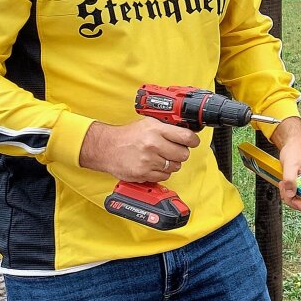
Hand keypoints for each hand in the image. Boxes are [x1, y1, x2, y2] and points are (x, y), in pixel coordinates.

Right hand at [80, 117, 198, 181]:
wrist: (106, 148)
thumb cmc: (128, 136)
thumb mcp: (149, 123)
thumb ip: (168, 127)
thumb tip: (187, 131)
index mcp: (156, 130)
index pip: (186, 137)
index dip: (193, 140)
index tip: (193, 142)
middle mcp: (153, 145)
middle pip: (183, 154)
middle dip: (181, 152)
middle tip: (173, 150)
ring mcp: (149, 161)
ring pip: (175, 166)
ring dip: (171, 163)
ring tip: (161, 157)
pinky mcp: (144, 173)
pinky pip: (165, 176)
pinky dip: (162, 172)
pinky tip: (154, 165)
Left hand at [272, 117, 300, 212]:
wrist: (294, 143)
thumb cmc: (295, 151)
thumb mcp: (290, 165)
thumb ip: (289, 180)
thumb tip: (290, 194)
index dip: (298, 203)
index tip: (289, 195)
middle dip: (290, 198)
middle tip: (283, 187)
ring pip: (300, 199)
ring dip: (288, 194)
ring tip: (284, 183)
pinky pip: (298, 194)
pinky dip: (289, 191)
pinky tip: (286, 183)